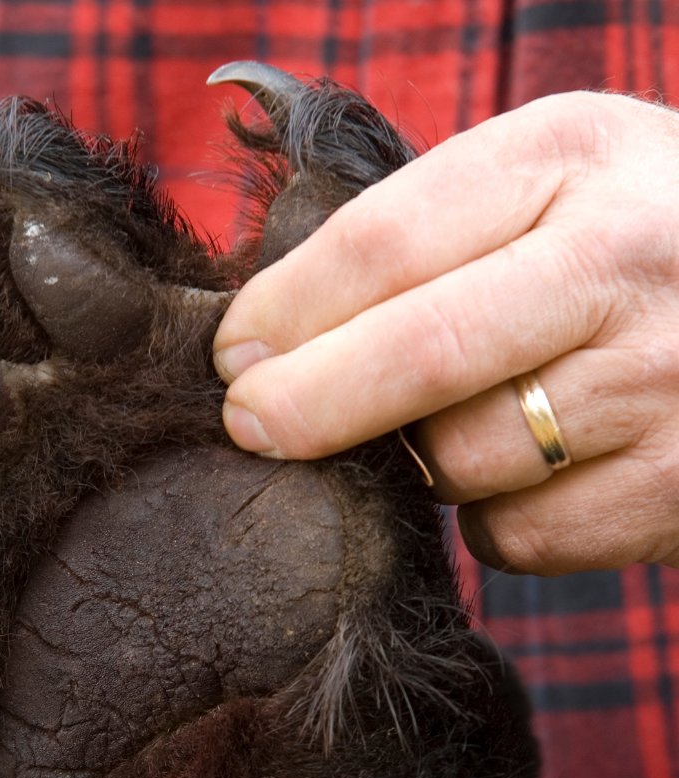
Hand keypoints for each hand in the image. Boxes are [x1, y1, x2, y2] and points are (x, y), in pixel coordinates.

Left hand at [214, 90, 678, 574]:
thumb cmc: (622, 248)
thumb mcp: (543, 184)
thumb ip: (421, 233)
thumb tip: (266, 331)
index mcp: (572, 155)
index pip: (387, 240)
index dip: (288, 308)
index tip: (232, 355)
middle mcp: (628, 261)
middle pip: (421, 355)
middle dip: (307, 404)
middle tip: (249, 426)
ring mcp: (666, 382)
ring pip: (460, 460)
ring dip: (420, 461)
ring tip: (459, 421)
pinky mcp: (676, 490)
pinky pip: (517, 532)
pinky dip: (492, 515)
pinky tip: (532, 468)